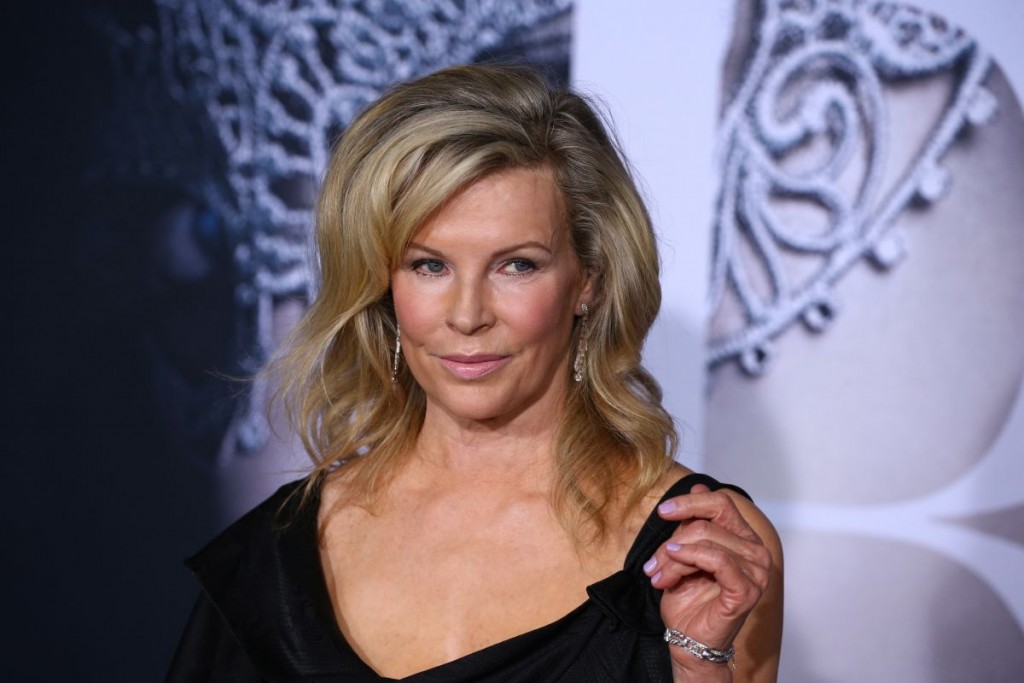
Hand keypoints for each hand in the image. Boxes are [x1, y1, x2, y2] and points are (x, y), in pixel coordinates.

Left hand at [642, 484, 772, 676]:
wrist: (688, 639)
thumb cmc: (689, 598)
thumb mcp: (683, 552)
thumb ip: (693, 522)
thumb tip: (697, 485)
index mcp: (744, 539)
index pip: (721, 503)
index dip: (690, 502)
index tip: (662, 512)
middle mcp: (756, 552)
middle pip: (707, 523)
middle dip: (672, 540)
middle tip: (652, 564)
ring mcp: (756, 572)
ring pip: (706, 541)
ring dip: (673, 557)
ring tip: (657, 575)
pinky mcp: (747, 590)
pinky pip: (717, 560)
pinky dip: (689, 559)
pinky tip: (671, 568)